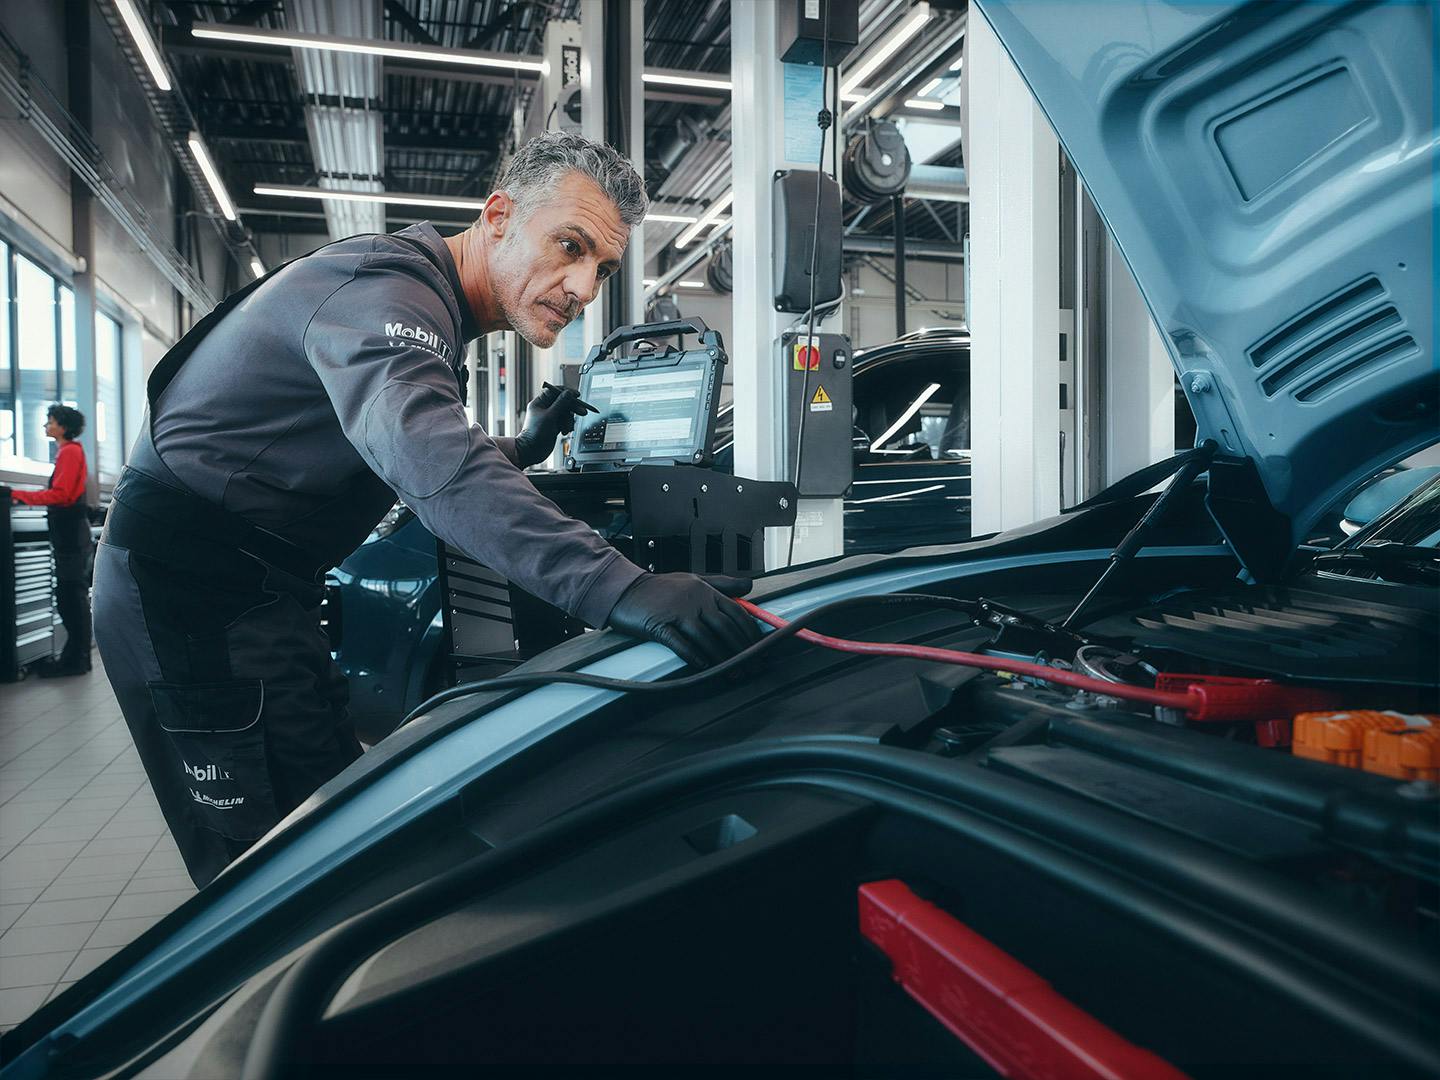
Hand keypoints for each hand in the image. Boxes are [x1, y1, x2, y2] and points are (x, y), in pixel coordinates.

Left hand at [513, 385, 592, 467]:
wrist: (532, 451)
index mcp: (540, 403)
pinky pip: (565, 422)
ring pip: (565, 413)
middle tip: (582, 411)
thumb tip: (569, 393)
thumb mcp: (550, 416)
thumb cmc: (536, 433)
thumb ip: (561, 403)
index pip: (555, 392)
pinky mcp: (554, 426)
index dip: (566, 392)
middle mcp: (545, 409)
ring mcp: (550, 418)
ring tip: (567, 428)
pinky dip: (567, 426)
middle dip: (572, 408)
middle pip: (562, 402)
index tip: (576, 395)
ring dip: (568, 420)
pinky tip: (564, 432)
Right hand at [607, 572, 760, 668]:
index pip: (736, 612)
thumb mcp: (694, 579)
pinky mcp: (659, 625)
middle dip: (742, 650)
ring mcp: (677, 613)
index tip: (759, 648)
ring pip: (707, 638)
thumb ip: (723, 583)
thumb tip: (749, 586)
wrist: (625, 589)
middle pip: (726, 628)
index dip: (750, 632)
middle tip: (752, 666)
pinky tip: (705, 667)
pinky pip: (681, 644)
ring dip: (722, 658)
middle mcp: (695, 601)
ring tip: (733, 673)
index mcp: (706, 590)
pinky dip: (695, 657)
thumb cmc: (661, 587)